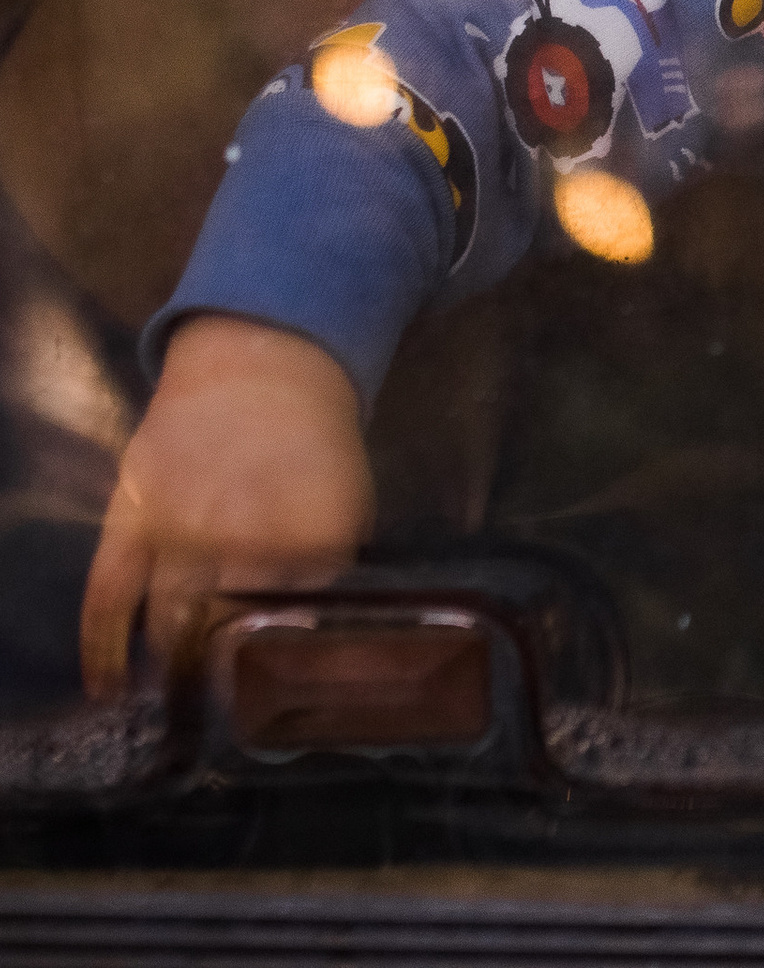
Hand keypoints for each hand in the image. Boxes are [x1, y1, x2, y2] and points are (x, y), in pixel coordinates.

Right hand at [81, 315, 373, 697]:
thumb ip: (330, 566)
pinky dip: (102, 647)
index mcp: (308, 527)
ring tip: (178, 705)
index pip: (298, 620)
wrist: (261, 365)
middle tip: (225, 710)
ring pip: (168, 623)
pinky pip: (106, 595)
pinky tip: (109, 688)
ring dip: (173, 667)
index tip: (277, 696)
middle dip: (225, 675)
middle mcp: (240, 530)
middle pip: (226, 632)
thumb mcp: (349, 498)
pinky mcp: (129, 517)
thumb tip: (316, 635)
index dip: (285, 661)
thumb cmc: (311, 443)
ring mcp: (178, 526)